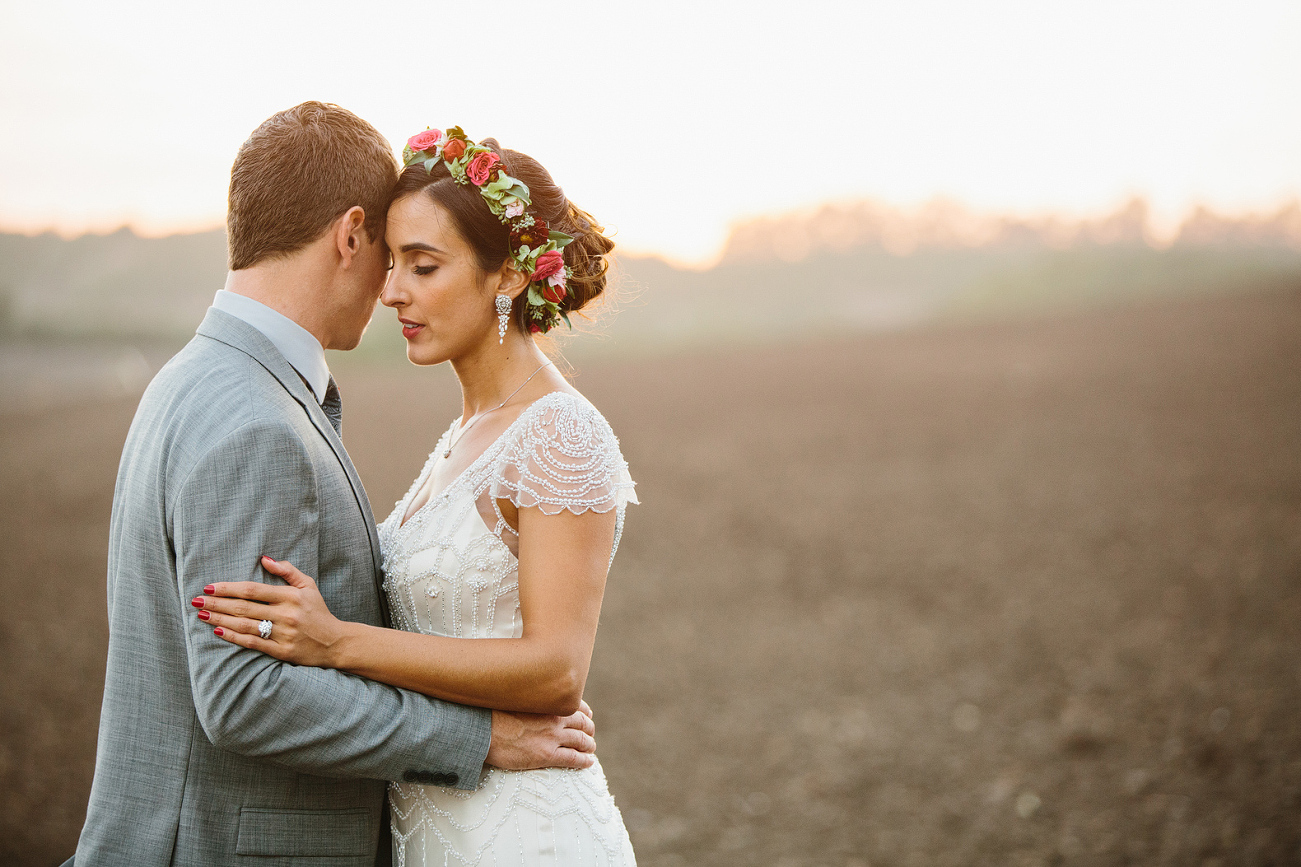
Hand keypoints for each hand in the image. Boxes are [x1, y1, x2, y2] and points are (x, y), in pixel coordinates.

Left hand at [193, 556, 345, 666]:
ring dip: (220, 619)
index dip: (229, 588)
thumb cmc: (318, 612)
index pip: (253, 590)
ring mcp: (283, 634)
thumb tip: (264, 559)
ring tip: (202, 614)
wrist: (335, 643)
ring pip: (245, 625)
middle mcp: (286, 614)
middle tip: (196, 600)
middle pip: (244, 607)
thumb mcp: (308, 586)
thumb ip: (287, 571)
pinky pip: (253, 643)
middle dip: (217, 603)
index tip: (209, 587)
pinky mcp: (282, 651)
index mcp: (291, 596)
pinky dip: (234, 637)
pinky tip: (218, 630)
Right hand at [485, 700, 596, 770]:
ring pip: (582, 741)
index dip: (585, 712)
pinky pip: (573, 759)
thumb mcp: (516, 698)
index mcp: (548, 703)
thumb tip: (533, 701)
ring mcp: (552, 737)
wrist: (482, 731)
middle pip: (583, 724)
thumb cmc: (493, 714)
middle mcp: (554, 718)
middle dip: (589, 730)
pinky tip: (588, 763)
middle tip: (590, 735)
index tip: (588, 715)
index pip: (577, 705)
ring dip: (589, 745)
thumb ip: (531, 700)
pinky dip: (584, 761)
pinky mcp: (546, 755)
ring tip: (590, 749)